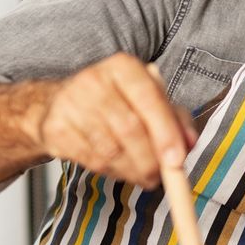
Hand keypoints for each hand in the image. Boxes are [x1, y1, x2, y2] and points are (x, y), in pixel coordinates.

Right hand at [31, 54, 196, 188]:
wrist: (59, 104)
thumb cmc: (117, 102)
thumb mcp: (152, 101)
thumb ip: (177, 120)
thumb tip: (189, 143)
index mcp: (124, 68)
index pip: (149, 100)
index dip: (166, 133)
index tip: (177, 160)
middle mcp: (94, 80)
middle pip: (130, 129)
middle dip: (151, 160)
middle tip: (161, 176)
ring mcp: (70, 104)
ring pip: (111, 150)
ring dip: (133, 171)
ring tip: (143, 175)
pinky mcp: (55, 129)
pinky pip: (91, 160)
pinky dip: (112, 172)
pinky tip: (119, 168)